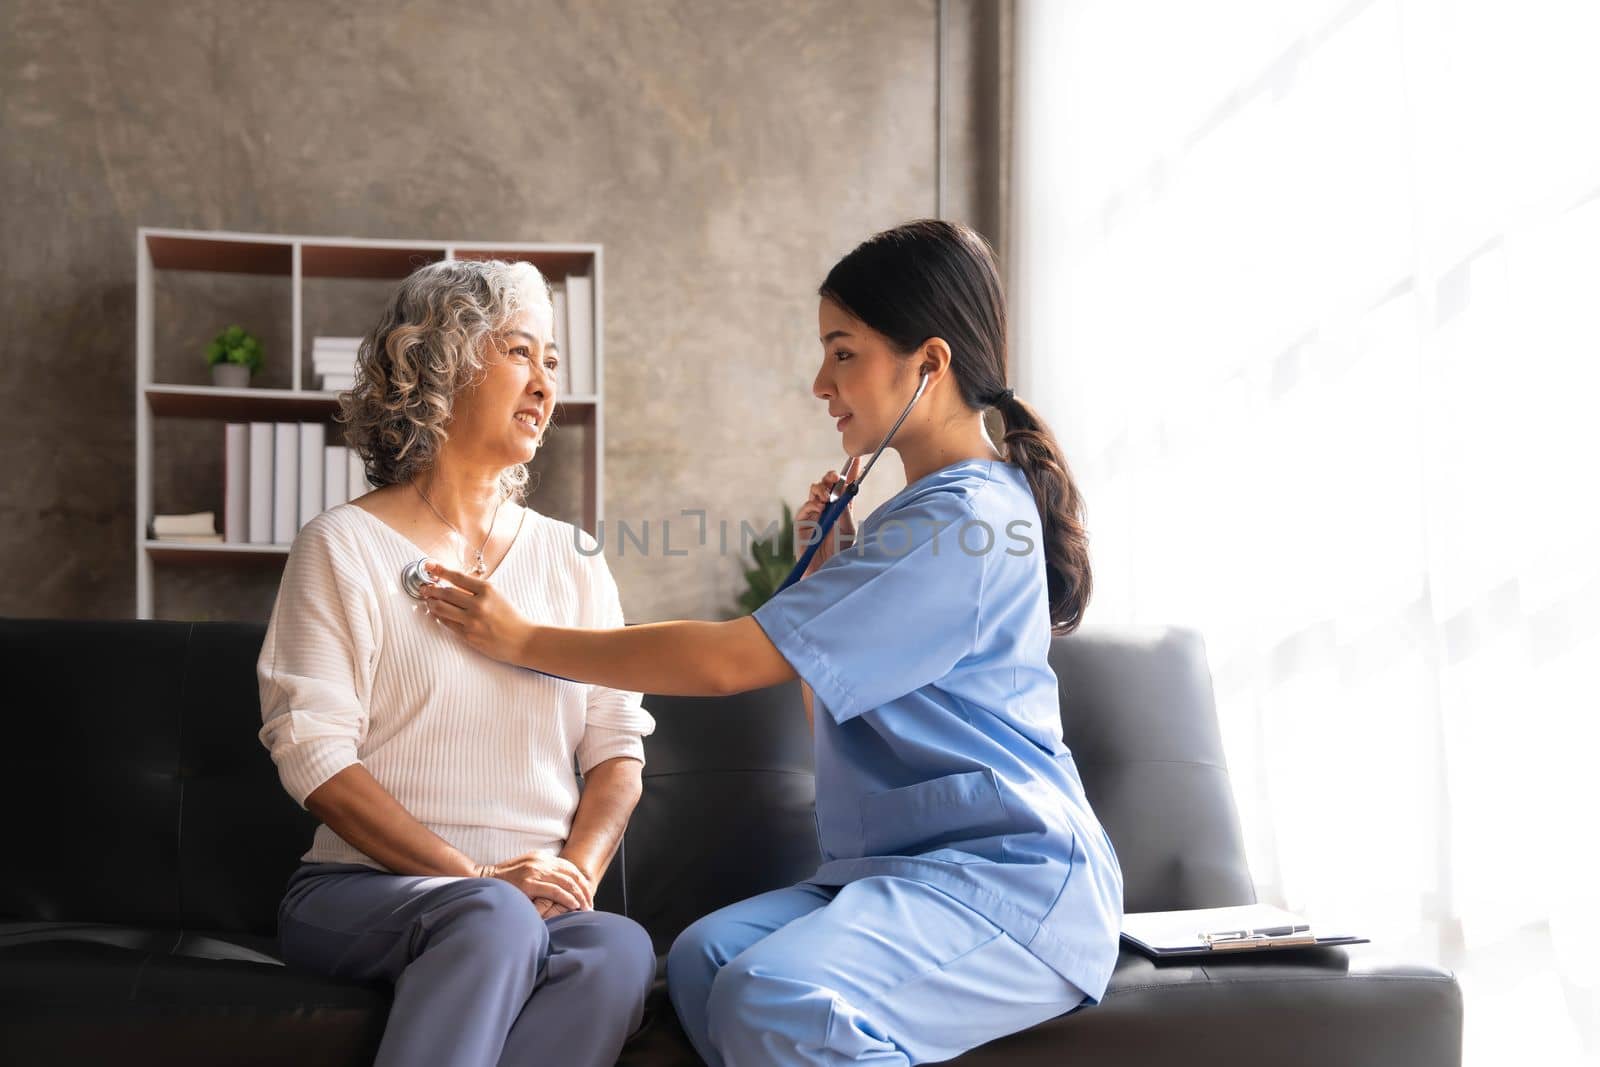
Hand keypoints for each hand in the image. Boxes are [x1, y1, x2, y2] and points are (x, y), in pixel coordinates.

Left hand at [419, 561, 530, 665]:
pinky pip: (447, 623)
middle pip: (446, 593)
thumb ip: (477, 589)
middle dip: (431, 589)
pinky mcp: (468, 635)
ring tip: (429, 600)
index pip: (457, 577)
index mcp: (488, 590)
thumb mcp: (498, 595)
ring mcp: (472, 621)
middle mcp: (478, 604)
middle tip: (425, 587)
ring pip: (441, 608)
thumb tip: (452, 583)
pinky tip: (438, 613)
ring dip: (431, 603)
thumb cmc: (511, 617)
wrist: (522, 640)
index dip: (440, 570)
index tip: (430, 566)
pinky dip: (439, 616)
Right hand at [480, 852, 594, 914]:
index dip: (581, 881)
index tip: (587, 893)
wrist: (483, 880)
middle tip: (590, 903)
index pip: (570, 867)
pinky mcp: (529, 883)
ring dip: (579, 896)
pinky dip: (567, 898)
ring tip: (585, 907)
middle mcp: (540, 861)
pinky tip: (574, 905)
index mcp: (541, 857)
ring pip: (567, 882)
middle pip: (572, 874)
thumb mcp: (526, 870)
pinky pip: (555, 890)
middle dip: (584, 890)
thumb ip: (541, 872)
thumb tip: (559, 883)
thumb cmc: (505, 880)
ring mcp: (535, 871)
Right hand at [794, 456, 861, 577]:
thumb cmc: (839, 553)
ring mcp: (814, 514)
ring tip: (827, 498)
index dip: (850, 472)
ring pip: (815, 491)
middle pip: (828, 484)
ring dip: (821, 489)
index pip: (846, 487)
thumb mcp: (848, 531)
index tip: (856, 460)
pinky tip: (819, 508)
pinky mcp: (802, 522)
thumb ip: (845, 512)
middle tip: (835, 477)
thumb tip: (845, 492)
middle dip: (831, 477)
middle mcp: (828, 508)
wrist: (825, 570)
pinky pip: (805, 507)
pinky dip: (812, 504)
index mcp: (843, 509)